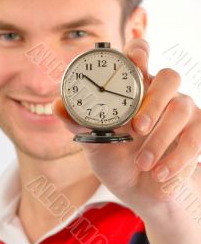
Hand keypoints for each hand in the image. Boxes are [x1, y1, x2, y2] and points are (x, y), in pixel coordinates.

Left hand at [52, 38, 200, 215]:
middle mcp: (160, 94)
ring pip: (182, 107)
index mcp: (134, 88)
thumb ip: (78, 122)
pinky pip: (195, 138)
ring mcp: (182, 111)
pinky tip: (160, 174)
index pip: (140, 54)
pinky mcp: (197, 133)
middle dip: (154, 100)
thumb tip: (56, 104)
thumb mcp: (94, 141)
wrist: (141, 191)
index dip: (139, 51)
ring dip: (161, 138)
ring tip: (142, 163)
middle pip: (169, 76)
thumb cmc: (117, 159)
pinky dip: (177, 159)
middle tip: (136, 127)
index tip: (134, 61)